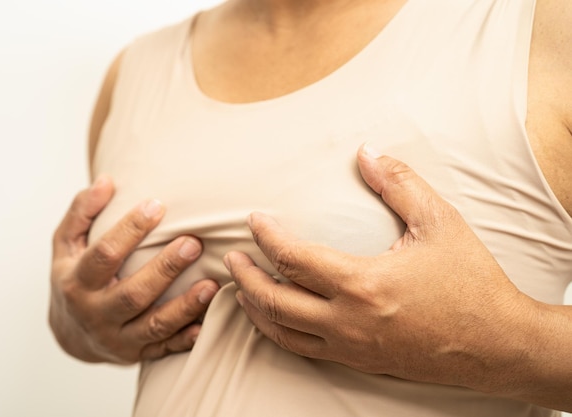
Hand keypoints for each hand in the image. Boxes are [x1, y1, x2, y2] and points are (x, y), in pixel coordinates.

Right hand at [49, 176, 218, 363]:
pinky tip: (206, 324)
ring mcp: (118, 339)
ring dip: (184, 307)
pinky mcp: (137, 354)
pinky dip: (186, 339)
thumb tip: (106, 181)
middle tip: (193, 243)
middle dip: (165, 269)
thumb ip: (82, 212)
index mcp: (77, 282)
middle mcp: (96, 314)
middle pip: (133, 294)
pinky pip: (164, 349)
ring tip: (211, 284)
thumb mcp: (66, 244)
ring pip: (154, 326)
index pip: (104, 254)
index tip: (157, 205)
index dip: (130, 230)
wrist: (70, 334)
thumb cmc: (73, 276)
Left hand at [224, 146, 536, 391]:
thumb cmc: (471, 282)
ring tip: (240, 289)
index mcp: (363, 284)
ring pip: (283, 333)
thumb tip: (367, 152)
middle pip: (275, 301)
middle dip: (246, 277)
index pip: (294, 258)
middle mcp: (348, 322)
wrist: (498, 344)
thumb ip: (399, 184)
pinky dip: (279, 332)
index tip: (254, 219)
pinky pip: (304, 350)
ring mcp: (351, 347)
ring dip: (255, 309)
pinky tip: (275, 318)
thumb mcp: (439, 223)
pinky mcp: (360, 362)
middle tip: (231, 257)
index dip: (267, 236)